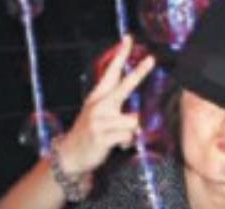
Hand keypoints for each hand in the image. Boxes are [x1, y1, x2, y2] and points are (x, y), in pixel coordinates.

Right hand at [55, 36, 154, 176]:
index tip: (130, 39)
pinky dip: (128, 143)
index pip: (111, 72)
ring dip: (133, 131)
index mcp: (98, 96)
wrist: (72, 153)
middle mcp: (99, 104)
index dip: (120, 55)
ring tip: (121, 137)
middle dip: (139, 73)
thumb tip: (139, 115)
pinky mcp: (103, 136)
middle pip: (125, 86)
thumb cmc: (92, 133)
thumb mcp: (99, 115)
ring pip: (133, 121)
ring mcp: (100, 120)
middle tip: (152, 59)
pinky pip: (128, 137)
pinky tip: (119, 145)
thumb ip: (116, 109)